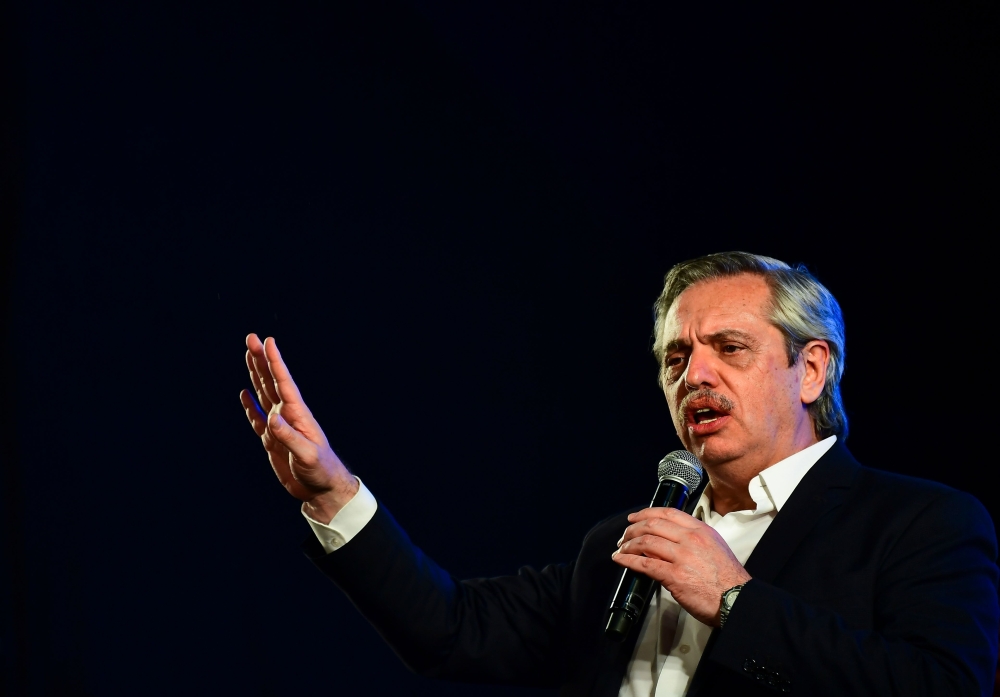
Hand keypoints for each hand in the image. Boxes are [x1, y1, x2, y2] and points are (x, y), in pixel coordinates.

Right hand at [240, 333, 357, 522]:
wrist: (321, 488)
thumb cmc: (320, 470)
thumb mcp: (307, 455)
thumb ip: (289, 437)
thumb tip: (271, 417)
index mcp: (298, 414)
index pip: (284, 383)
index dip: (275, 362)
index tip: (268, 341)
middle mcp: (288, 415)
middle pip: (271, 381)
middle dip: (261, 359)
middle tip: (251, 338)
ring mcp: (279, 425)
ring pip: (264, 393)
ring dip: (256, 374)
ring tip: (249, 354)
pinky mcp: (272, 439)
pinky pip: (257, 418)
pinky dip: (250, 405)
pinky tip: (245, 393)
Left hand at [612, 507, 751, 625]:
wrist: (737, 599)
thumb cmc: (728, 579)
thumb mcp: (714, 547)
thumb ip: (692, 540)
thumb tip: (668, 539)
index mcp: (700, 530)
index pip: (668, 513)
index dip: (646, 513)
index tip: (635, 517)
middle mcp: (690, 539)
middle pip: (652, 525)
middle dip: (633, 529)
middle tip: (624, 535)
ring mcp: (682, 557)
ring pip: (646, 542)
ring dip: (628, 545)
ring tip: (621, 548)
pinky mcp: (674, 576)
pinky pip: (644, 563)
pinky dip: (628, 560)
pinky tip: (621, 560)